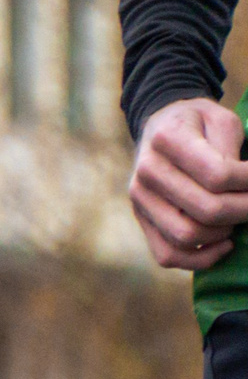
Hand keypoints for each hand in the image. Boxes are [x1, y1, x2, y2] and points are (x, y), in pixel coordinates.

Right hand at [130, 98, 247, 269]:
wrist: (159, 129)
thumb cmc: (199, 125)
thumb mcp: (221, 120)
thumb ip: (231, 148)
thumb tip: (243, 187)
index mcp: (167, 139)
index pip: (218, 176)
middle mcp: (147, 170)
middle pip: (208, 209)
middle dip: (245, 210)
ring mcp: (140, 197)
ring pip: (188, 236)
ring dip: (224, 233)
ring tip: (235, 217)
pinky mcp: (141, 219)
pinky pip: (169, 256)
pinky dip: (202, 259)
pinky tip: (223, 244)